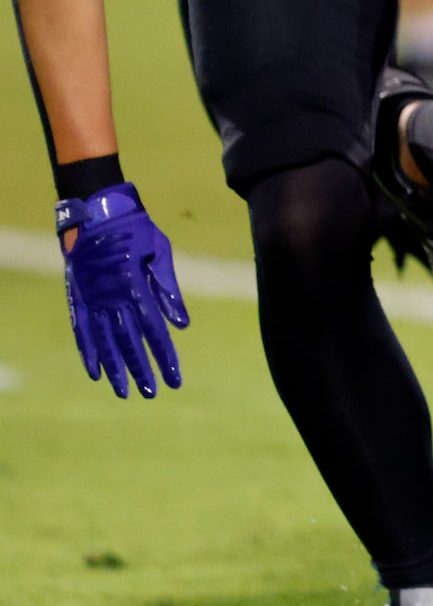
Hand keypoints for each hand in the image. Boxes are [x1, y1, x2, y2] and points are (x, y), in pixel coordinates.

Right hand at [57, 183, 189, 398]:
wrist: (96, 212)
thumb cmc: (136, 230)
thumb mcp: (159, 253)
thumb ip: (169, 290)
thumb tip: (182, 325)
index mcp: (135, 287)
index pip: (154, 331)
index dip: (164, 357)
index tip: (175, 378)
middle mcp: (111, 298)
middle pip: (129, 343)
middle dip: (143, 370)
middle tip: (153, 393)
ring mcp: (91, 300)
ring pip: (104, 342)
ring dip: (116, 369)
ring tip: (125, 393)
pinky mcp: (77, 299)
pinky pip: (81, 332)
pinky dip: (88, 354)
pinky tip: (95, 373)